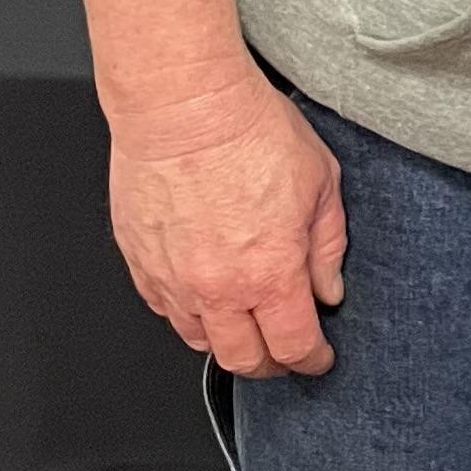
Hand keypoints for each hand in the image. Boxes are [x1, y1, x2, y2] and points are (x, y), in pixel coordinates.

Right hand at [109, 75, 347, 379]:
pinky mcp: (141, 263)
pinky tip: (205, 297)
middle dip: (271, 364)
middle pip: (244, 361)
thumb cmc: (250, 130)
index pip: (294, 347)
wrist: (183, 106)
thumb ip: (327, 246)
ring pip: (199, 341)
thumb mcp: (321, 182)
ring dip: (227, 341)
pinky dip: (188, 314)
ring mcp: (174, 280)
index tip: (318, 357)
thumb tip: (329, 288)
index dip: (312, 360)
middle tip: (284, 350)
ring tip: (245, 324)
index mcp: (271, 273)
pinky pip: (164, 310)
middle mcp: (218, 289)